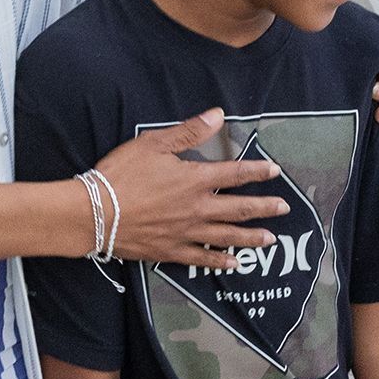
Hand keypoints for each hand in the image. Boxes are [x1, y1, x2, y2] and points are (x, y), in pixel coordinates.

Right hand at [90, 110, 289, 267]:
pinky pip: (202, 258)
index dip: (257, 171)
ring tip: (270, 239)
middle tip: (285, 209)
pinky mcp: (171, 251)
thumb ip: (189, 131)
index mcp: (195, 180)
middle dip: (265, 208)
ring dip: (251, 238)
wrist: (93, 213)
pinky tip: (234, 264)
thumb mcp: (154, 144)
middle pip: (239, 209)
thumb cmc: (121, 174)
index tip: (275, 171)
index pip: (235, 174)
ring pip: (227, 237)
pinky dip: (220, 262)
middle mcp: (197, 208)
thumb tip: (218, 114)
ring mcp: (186, 233)